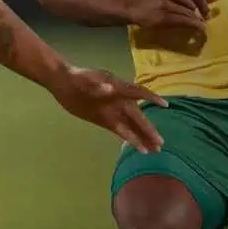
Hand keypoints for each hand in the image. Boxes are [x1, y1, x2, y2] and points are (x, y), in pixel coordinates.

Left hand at [48, 65, 166, 152]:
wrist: (63, 82)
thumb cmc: (75, 78)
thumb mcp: (85, 80)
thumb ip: (97, 86)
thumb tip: (110, 88)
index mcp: (117, 88)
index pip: (138, 92)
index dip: (151, 97)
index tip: (164, 105)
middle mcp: (119, 100)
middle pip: (137, 116)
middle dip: (148, 129)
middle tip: (160, 143)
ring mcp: (113, 110)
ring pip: (132, 125)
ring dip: (142, 137)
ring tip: (154, 150)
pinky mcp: (105, 119)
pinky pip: (121, 130)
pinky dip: (130, 138)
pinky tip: (138, 147)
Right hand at [128, 0, 222, 29]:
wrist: (137, 7)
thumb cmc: (161, 1)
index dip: (203, 5)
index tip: (205, 12)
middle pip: (194, 4)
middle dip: (200, 13)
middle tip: (201, 19)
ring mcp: (164, 3)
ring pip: (188, 13)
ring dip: (194, 20)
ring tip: (196, 24)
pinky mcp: (161, 16)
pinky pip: (182, 20)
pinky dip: (193, 25)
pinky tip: (198, 28)